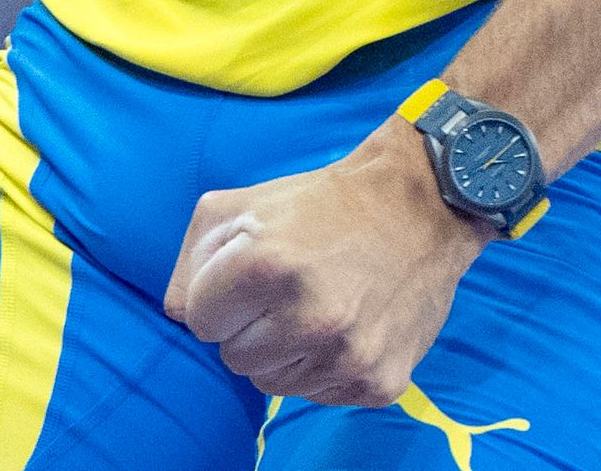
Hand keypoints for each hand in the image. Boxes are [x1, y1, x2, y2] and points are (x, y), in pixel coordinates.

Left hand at [165, 122, 492, 408]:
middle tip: (290, 289)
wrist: (422, 206)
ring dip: (286, 352)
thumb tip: (179, 316)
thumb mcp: (240, 206)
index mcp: (265, 265)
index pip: (199, 321)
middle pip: (234, 358)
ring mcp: (347, 355)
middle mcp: (308, 317)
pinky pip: (320, 396)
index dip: (222, 295)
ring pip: (273, 384)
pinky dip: (326, 367)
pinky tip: (349, 324)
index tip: (253, 274)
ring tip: (319, 305)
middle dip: (251, 326)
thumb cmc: (321, 204)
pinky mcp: (379, 381)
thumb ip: (191, 261)